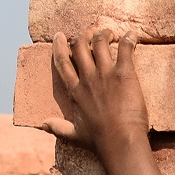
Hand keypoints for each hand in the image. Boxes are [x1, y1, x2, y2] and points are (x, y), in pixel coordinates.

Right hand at [42, 29, 148, 154]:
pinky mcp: (124, 74)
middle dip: (84, 35)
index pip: (63, 62)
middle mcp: (87, 78)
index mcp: (75, 91)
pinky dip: (128, 39)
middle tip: (91, 32)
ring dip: (104, 33)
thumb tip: (43, 125)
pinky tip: (132, 36)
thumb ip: (59, 127)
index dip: (59, 46)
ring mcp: (105, 74)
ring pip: (99, 42)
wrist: (120, 142)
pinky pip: (124, 48)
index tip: (60, 35)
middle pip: (80, 46)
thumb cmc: (99, 141)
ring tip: (110, 33)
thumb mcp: (74, 134)